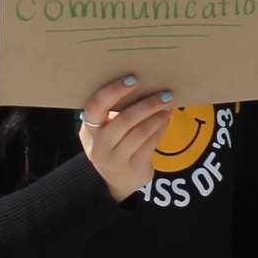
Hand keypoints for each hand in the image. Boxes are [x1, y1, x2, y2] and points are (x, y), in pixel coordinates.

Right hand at [77, 75, 173, 203]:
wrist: (118, 179)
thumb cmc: (115, 142)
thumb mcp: (108, 128)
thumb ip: (119, 110)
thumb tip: (148, 81)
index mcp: (89, 129)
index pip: (95, 107)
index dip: (113, 92)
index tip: (133, 79)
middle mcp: (99, 145)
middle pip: (124, 121)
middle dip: (147, 105)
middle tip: (165, 93)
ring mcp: (115, 159)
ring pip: (140, 133)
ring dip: (157, 116)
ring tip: (168, 105)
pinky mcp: (133, 168)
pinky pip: (150, 144)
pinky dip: (161, 128)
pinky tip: (166, 119)